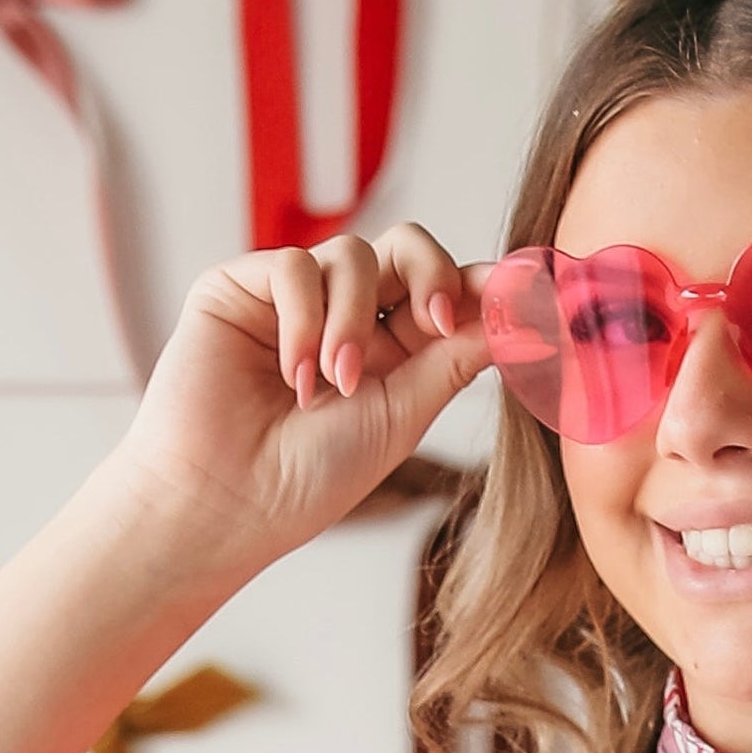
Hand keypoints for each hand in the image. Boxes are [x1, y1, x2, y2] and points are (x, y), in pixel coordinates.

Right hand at [121, 215, 491, 564]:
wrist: (225, 504)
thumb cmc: (307, 479)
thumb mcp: (401, 415)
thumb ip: (457, 357)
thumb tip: (527, 313)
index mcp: (390, 351)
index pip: (442, 292)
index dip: (479, 284)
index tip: (520, 287)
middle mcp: (344, 316)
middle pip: (405, 248)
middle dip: (428, 274)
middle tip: (434, 321)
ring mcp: (292, 299)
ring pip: (351, 254)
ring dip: (351, 322)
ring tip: (333, 386)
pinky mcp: (239, 287)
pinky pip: (293, 266)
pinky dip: (303, 320)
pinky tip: (294, 377)